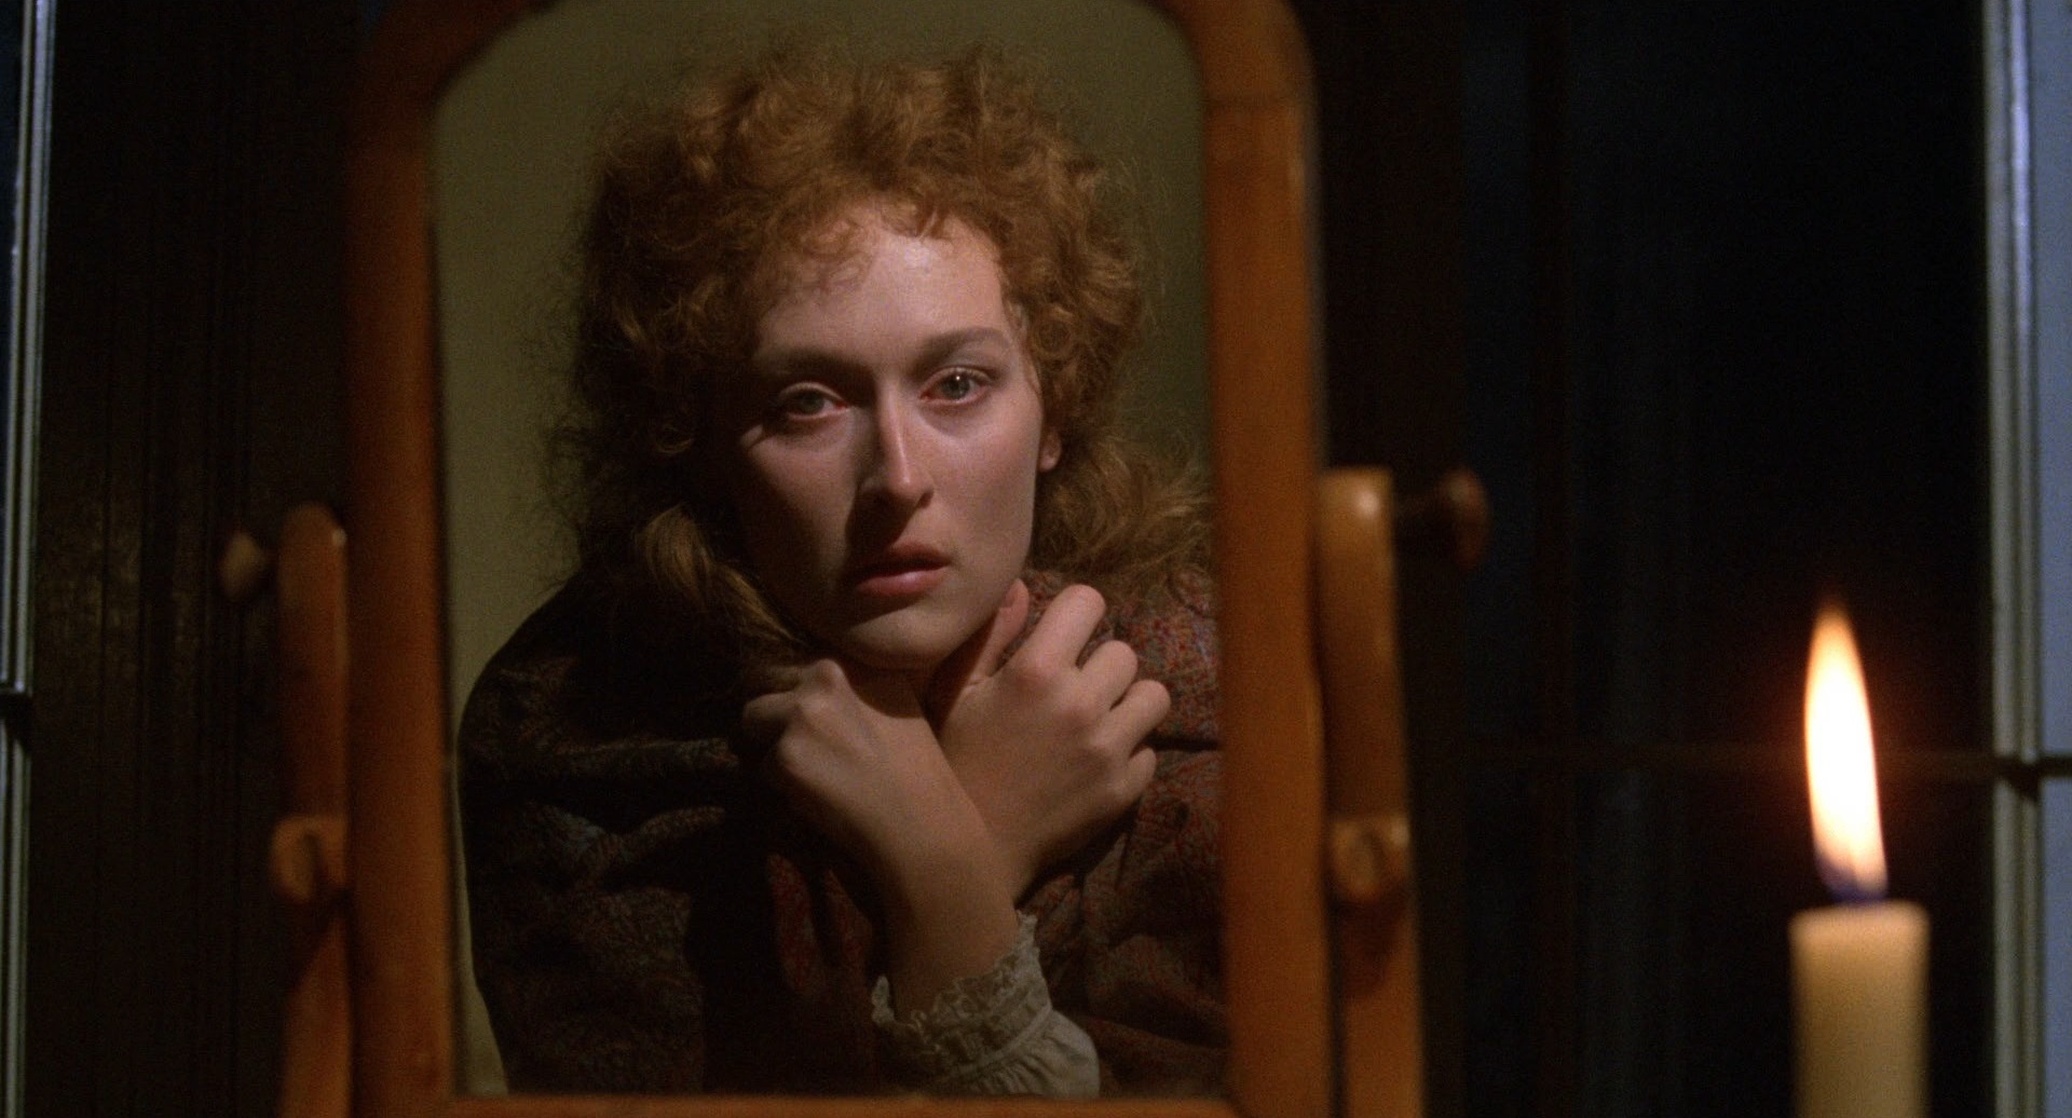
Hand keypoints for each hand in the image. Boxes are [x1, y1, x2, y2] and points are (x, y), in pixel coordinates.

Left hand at [742, 660, 1017, 1011]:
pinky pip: (764, 767)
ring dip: (777, 749)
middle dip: (781, 720)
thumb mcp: (899, 707)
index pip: (804, 667)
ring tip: (817, 777)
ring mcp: (803, 713)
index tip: (821, 724)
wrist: (922, 825)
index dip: (805, 698)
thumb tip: (811, 687)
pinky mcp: (785, 755)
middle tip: (814, 753)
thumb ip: (856, 689)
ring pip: (758, 723)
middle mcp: (829, 675)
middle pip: (772, 689)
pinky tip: (818, 797)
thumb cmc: (920, 773)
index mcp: (859, 661)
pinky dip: (783, 785)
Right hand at [926, 582, 1168, 893]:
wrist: (971, 851)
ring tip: (1099, 718)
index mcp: (1036, 671)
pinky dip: (1128, 752)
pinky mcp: (1123, 789)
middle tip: (1074, 686)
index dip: (1076, 613)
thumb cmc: (954, 762)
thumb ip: (991, 636)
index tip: (1065, 633)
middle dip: (1100, 663)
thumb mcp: (953, 693)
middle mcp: (1080, 704)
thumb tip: (1021, 586)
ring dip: (1128, 702)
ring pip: (1153, 696)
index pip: (1089, 602)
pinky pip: (1149, 751)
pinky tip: (1095, 761)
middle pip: (1124, 651)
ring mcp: (1108, 749)